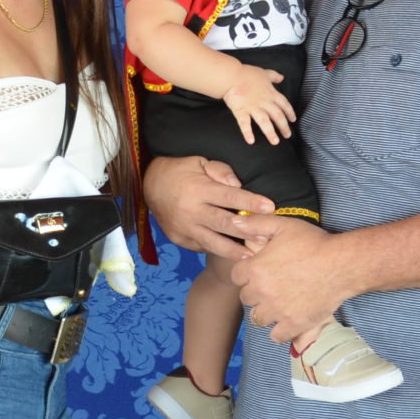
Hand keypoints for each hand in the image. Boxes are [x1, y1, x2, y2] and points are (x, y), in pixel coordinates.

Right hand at [142, 155, 274, 258]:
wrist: (149, 185)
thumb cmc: (181, 172)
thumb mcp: (200, 162)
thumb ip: (220, 171)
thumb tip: (238, 184)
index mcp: (199, 189)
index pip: (230, 196)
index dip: (251, 202)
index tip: (270, 207)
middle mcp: (191, 210)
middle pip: (224, 223)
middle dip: (247, 231)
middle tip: (266, 236)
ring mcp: (184, 228)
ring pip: (213, 242)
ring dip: (233, 250)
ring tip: (251, 256)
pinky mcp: (179, 239)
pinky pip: (202, 247)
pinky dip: (217, 250)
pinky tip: (232, 254)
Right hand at [222, 66, 295, 145]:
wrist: (231, 75)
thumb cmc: (247, 73)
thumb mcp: (264, 73)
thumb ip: (273, 76)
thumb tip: (282, 77)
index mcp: (270, 93)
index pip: (284, 104)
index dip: (289, 112)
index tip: (293, 120)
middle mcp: (263, 102)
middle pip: (277, 115)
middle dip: (284, 126)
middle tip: (287, 135)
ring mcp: (252, 107)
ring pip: (264, 121)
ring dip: (270, 132)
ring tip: (275, 142)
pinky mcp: (241, 111)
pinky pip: (245, 123)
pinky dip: (247, 132)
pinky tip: (251, 141)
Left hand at [230, 221, 344, 344]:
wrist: (343, 264)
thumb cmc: (314, 242)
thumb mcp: (284, 225)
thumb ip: (256, 224)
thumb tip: (234, 221)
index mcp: (256, 268)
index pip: (236, 277)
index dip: (247, 274)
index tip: (260, 272)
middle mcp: (262, 291)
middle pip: (246, 298)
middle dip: (256, 292)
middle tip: (272, 286)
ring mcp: (277, 310)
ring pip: (258, 318)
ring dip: (265, 312)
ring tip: (279, 304)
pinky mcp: (294, 324)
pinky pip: (276, 336)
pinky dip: (280, 330)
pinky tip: (287, 319)